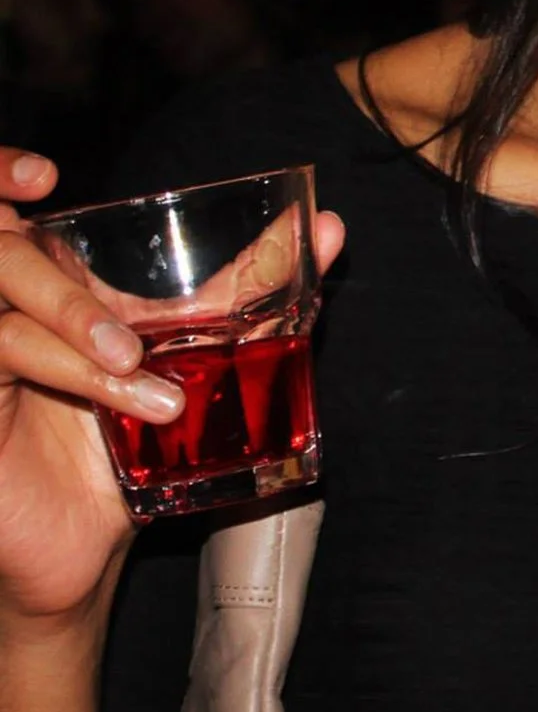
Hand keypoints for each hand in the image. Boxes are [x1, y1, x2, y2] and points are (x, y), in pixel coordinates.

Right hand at [0, 148, 346, 622]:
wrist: (92, 539)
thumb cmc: (135, 440)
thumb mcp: (193, 352)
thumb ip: (250, 286)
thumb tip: (330, 228)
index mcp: (48, 282)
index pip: (0, 202)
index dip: (0, 172)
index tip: (46, 175)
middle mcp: (7, 306)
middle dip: (51, 272)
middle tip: (130, 326)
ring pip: (3, 292)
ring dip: (78, 322)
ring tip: (142, 365)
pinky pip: (3, 349)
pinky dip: (71, 367)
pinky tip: (126, 393)